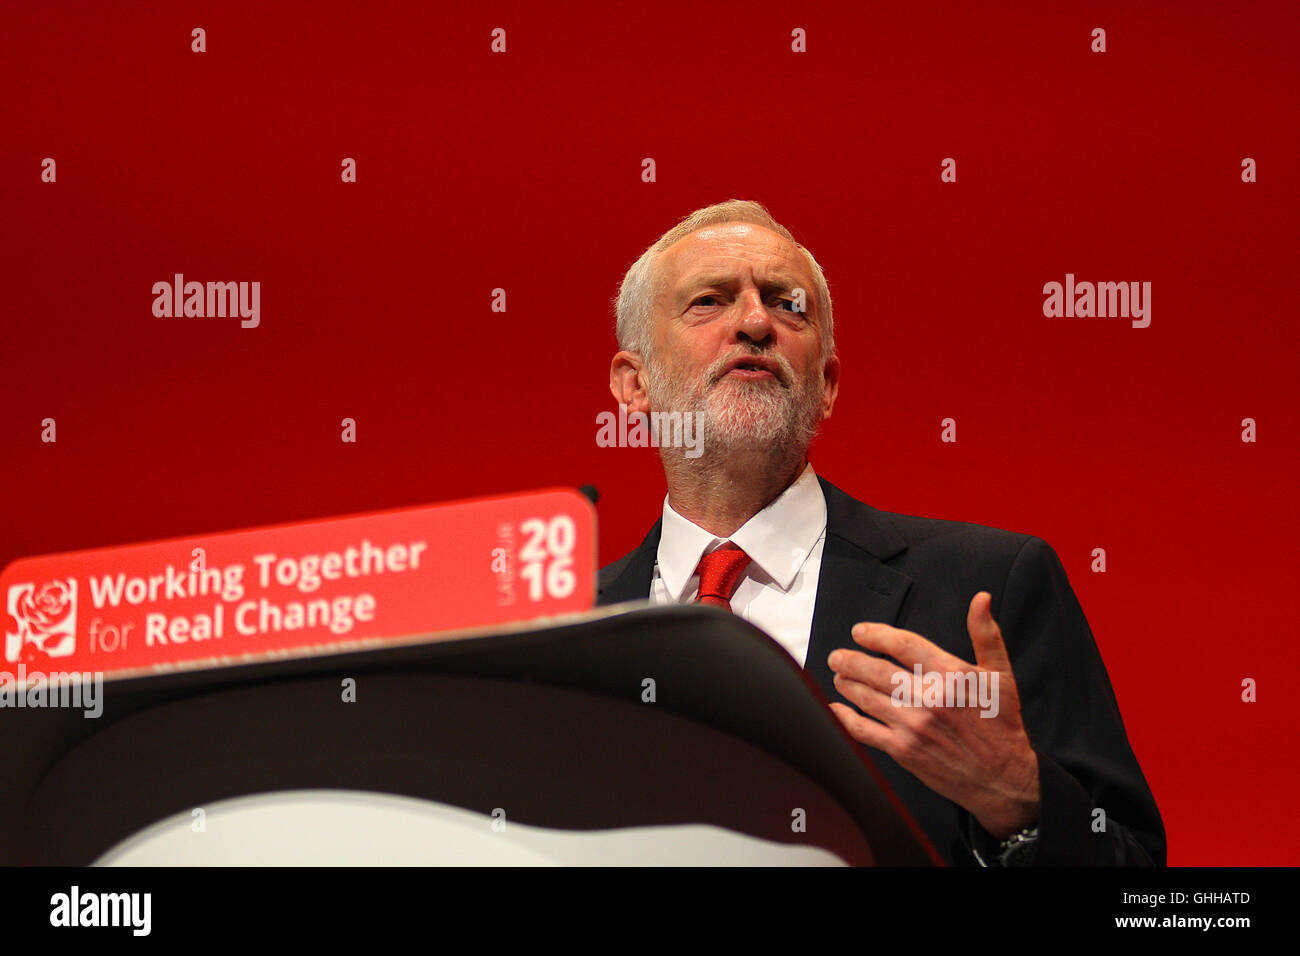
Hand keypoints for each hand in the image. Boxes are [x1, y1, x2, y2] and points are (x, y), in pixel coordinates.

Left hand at [827, 591, 1039, 838]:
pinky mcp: (904, 751)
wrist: (1003, 778)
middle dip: (851, 660)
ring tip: (839, 676)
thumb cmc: (1001, 725)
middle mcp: (929, 699)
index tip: (860, 632)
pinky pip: (865, 730)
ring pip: (867, 698)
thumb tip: (981, 599)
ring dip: (847, 684)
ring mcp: (913, 725)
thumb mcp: (1001, 675)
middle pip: (877, 671)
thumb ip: (986, 634)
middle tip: (838, 656)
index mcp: (951, 675)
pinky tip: (837, 709)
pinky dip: (845, 718)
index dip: (876, 635)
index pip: (903, 645)